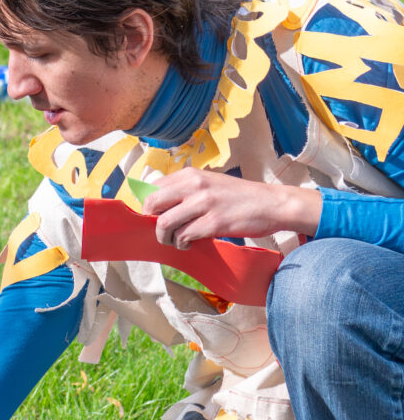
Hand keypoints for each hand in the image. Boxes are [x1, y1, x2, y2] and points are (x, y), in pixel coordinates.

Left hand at [142, 168, 321, 248]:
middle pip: (151, 204)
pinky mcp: (214, 222)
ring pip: (164, 223)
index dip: (147, 207)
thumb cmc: (237, 197)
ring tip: (178, 241)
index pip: (152, 188)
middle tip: (163, 232)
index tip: (153, 218)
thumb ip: (184, 190)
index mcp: (190, 174)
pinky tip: (191, 244)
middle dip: (151, 223)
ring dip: (167, 238)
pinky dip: (183, 244)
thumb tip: (155, 206)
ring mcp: (204, 203)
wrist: (272, 204)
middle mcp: (194, 185)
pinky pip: (184, 236)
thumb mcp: (209, 183)